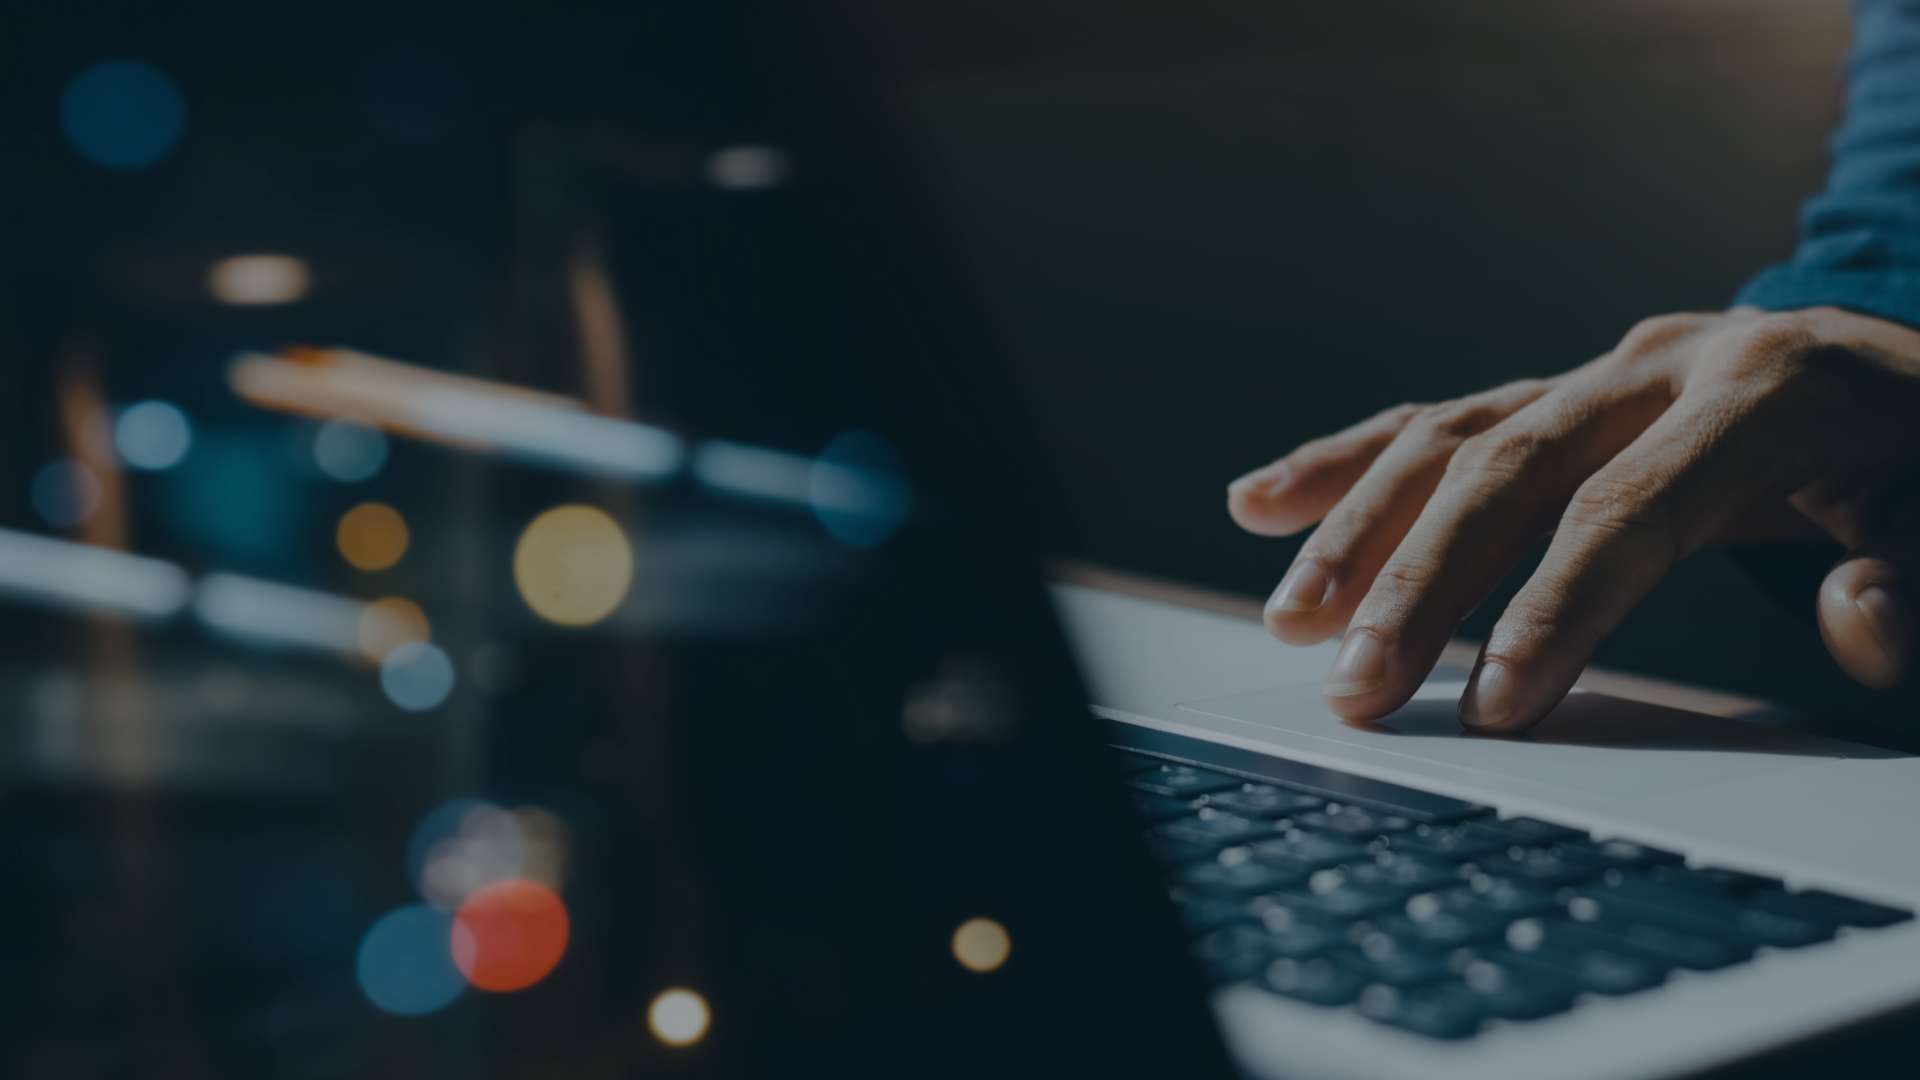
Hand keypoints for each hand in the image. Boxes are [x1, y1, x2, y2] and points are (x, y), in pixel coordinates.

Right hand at [1227, 307, 1919, 731]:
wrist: (1908, 371)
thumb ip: (1916, 567)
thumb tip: (1860, 624)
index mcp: (1761, 386)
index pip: (1629, 506)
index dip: (1554, 607)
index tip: (1490, 707)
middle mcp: (1657, 363)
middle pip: (1508, 467)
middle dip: (1421, 581)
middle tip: (1358, 685)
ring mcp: (1596, 373)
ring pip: (1451, 437)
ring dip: (1359, 529)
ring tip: (1292, 621)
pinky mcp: (1558, 392)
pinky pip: (1434, 421)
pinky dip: (1345, 465)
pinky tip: (1262, 504)